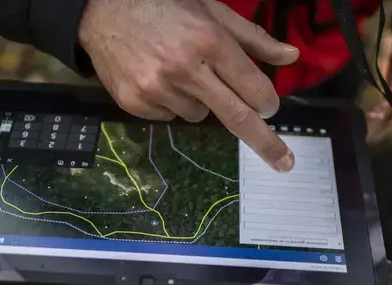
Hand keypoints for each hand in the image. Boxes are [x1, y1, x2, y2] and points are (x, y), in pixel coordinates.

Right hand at [78, 0, 299, 170]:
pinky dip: (172, 103)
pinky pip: (170, 117)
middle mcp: (184, 68)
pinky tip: (159, 78)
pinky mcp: (136, 103)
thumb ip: (253, 37)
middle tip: (285, 162)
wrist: (101, 9)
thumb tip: (291, 56)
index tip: (271, 108)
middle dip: (265, 142)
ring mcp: (157, 88)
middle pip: (235, 116)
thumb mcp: (212, 10)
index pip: (251, 86)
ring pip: (200, 115)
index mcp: (208, 40)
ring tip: (180, 71)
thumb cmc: (162, 4)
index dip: (268, 101)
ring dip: (201, 101)